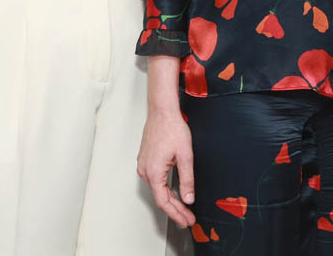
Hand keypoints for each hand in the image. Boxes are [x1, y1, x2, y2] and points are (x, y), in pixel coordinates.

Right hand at [137, 108, 195, 227]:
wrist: (162, 111)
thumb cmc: (172, 128)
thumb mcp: (185, 155)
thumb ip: (187, 179)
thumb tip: (188, 198)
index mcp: (153, 172)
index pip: (164, 202)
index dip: (176, 214)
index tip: (186, 220)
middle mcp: (145, 171)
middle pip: (160, 198)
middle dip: (175, 210)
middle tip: (188, 218)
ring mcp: (144, 165)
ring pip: (157, 190)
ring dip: (170, 200)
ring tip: (183, 209)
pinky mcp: (146, 160)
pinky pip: (155, 181)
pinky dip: (165, 189)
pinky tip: (174, 193)